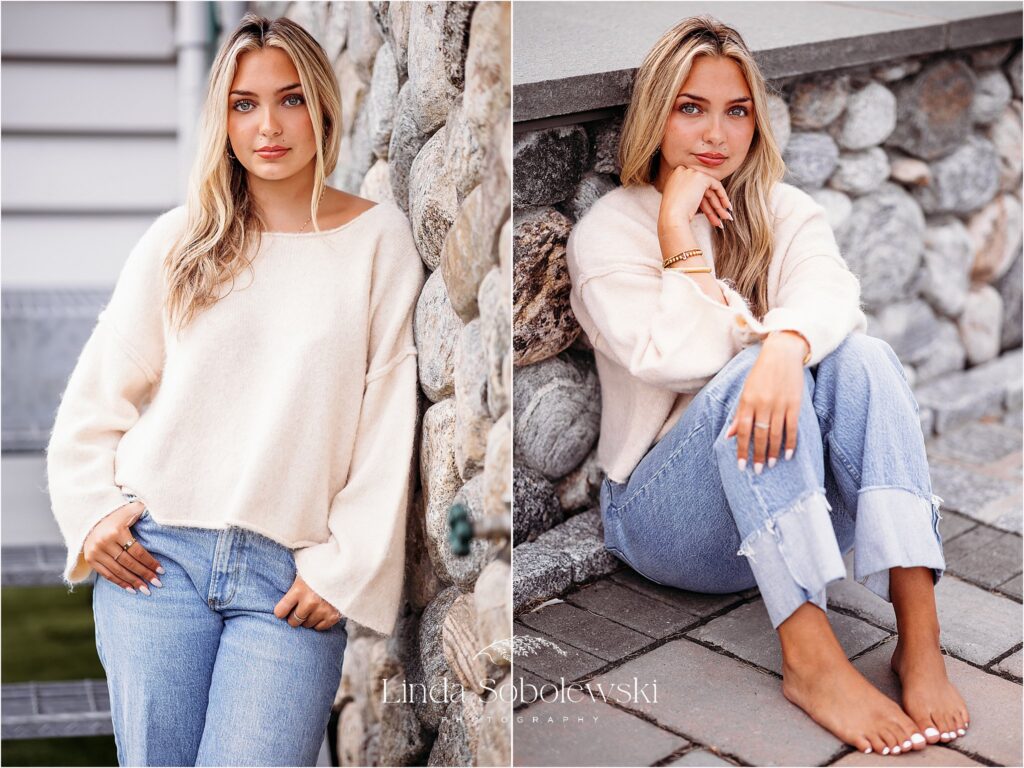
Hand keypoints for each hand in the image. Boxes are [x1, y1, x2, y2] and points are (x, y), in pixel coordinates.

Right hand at [83, 501, 163, 592]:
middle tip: (158, 584)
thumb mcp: (131, 508)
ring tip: (146, 590)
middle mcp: (104, 542)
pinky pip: (107, 575)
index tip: (162, 571)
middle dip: (144, 574)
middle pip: (128, 563)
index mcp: (116, 531)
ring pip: (118, 571)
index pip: (137, 551)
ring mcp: (95, 552)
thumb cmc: (118, 514)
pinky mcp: (90, 560)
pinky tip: (131, 589)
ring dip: (133, 582)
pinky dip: (119, 583)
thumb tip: (163, 512)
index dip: (150, 562)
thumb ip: (145, 510)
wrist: (90, 518)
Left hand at [274, 573, 343, 630]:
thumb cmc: (320, 568)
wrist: (345, 567)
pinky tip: (321, 611)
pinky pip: (320, 627)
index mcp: (299, 589)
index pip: (280, 612)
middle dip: (294, 616)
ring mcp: (322, 610)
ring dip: (308, 618)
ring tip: (312, 607)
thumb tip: (280, 599)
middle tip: (299, 608)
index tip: (284, 609)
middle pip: (293, 621)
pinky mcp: (333, 615)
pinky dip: (319, 621)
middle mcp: (310, 602)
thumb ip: (293, 585)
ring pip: (307, 625)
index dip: (281, 611)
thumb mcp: (303, 572)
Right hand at [659, 164, 732, 230]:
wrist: (671, 217)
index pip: (693, 187)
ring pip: (710, 189)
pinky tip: (727, 207)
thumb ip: (689, 194)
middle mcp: (682, 171)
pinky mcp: (701, 177)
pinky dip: (723, 197)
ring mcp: (691, 172)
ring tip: (725, 217)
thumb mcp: (679, 200)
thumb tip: (705, 197)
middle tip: (720, 217)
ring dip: (718, 205)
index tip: (710, 210)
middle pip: (702, 189)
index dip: (704, 200)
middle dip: (712, 204)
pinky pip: (716, 185)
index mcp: (674, 175)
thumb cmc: (672, 214)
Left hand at [725, 332, 808, 472]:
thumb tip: (730, 436)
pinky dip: (790, 442)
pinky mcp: (794, 404)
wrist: (782, 354)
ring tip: (770, 465)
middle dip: (757, 455)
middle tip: (757, 471)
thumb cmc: (760, 374)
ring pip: (776, 434)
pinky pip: (792, 428)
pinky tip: (788, 455)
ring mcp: (780, 404)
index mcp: (747, 401)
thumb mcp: (745, 391)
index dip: (742, 450)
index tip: (741, 466)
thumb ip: (739, 414)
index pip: (743, 431)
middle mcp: (763, 404)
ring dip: (773, 452)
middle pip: (759, 435)